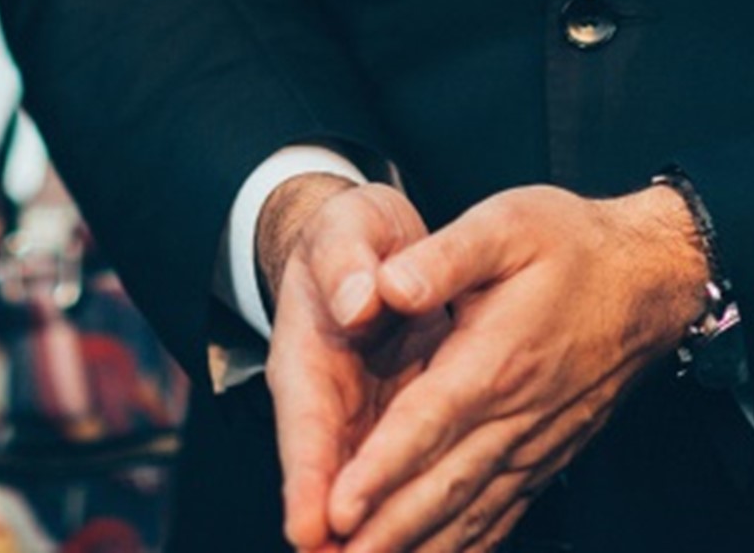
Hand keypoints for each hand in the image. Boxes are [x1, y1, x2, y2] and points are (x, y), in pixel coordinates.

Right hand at [261, 176, 444, 552]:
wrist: (363, 247)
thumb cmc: (350, 238)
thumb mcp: (347, 232)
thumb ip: (348, 264)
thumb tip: (358, 301)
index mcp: (308, 362)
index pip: (304, 430)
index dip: (309, 482)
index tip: (312, 529)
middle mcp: (328, 408)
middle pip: (331, 485)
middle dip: (341, 538)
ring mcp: (361, 428)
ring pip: (370, 498)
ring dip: (387, 541)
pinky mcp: (394, 435)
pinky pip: (405, 486)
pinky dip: (424, 526)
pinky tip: (449, 552)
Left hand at [322, 185, 706, 551]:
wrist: (648, 280)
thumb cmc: (573, 246)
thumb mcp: (505, 223)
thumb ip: (444, 255)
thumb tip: (389, 284)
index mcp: (495, 356)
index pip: (427, 424)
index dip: (379, 470)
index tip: (338, 507)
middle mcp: (516, 412)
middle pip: (442, 486)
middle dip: (387, 532)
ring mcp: (533, 442)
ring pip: (471, 512)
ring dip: (421, 550)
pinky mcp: (546, 456)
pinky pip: (502, 514)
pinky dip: (468, 547)